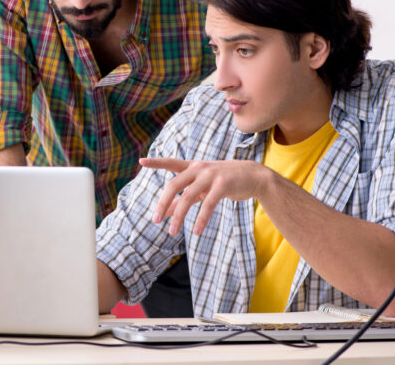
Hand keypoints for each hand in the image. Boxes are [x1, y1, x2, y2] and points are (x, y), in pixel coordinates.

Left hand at [141, 157, 272, 235]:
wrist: (254, 176)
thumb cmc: (224, 182)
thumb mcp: (201, 188)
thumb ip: (183, 198)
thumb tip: (165, 210)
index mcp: (193, 167)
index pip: (171, 163)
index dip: (156, 163)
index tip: (141, 162)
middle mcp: (199, 168)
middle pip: (174, 185)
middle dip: (162, 203)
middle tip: (155, 219)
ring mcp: (211, 176)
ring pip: (188, 197)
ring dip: (179, 216)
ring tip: (172, 231)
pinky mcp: (223, 185)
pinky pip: (208, 204)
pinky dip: (201, 219)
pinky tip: (197, 231)